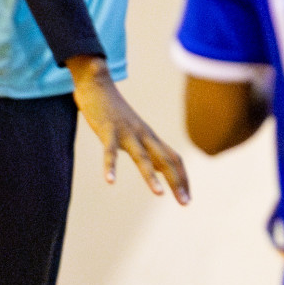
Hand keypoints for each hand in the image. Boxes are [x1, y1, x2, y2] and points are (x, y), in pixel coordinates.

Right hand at [68, 55, 190, 203]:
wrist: (96, 81)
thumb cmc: (114, 108)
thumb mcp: (135, 129)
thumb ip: (148, 147)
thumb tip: (162, 169)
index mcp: (149, 135)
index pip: (174, 158)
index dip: (182, 177)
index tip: (187, 197)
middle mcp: (142, 134)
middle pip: (165, 159)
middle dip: (177, 182)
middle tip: (185, 203)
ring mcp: (125, 131)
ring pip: (142, 157)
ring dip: (151, 176)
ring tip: (159, 194)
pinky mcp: (106, 129)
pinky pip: (109, 151)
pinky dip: (110, 166)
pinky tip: (109, 181)